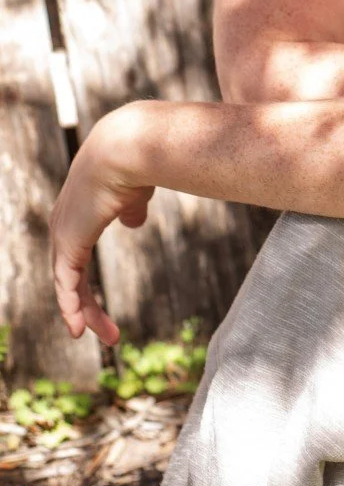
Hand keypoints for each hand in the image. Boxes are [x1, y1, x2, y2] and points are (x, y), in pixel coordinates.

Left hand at [49, 110, 155, 344]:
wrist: (128, 148)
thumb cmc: (138, 163)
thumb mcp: (135, 192)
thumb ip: (131, 209)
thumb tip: (134, 222)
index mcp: (77, 212)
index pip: (74, 257)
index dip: (84, 283)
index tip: (98, 305)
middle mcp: (63, 224)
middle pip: (69, 276)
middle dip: (87, 306)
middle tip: (108, 332)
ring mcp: (63, 234)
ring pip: (68, 285)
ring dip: (85, 314)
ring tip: (108, 337)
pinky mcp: (69, 243)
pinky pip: (67, 285)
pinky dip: (72, 309)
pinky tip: (79, 329)